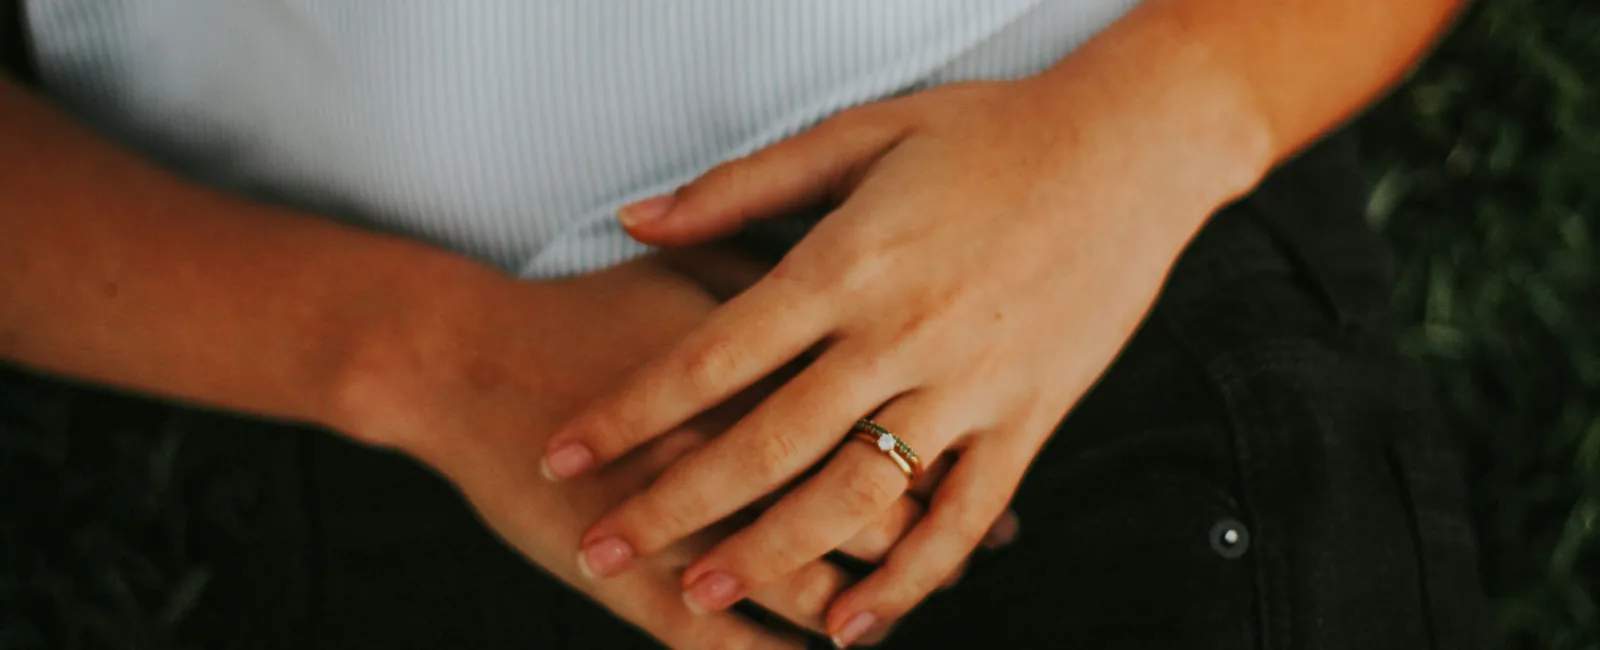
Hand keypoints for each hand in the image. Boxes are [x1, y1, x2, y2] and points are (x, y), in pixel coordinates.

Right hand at [335, 253, 937, 647]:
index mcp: (767, 375)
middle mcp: (737, 456)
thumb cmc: (589, 307)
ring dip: (866, 613)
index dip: (946, 465)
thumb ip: (790, 279)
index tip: (979, 474)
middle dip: (926, 545)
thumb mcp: (700, 270)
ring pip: (809, 594)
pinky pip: (720, 645)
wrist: (461, 359)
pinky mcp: (631, 581)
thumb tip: (876, 290)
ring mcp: (684, 529)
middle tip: (967, 548)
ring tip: (897, 612)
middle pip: (865, 518)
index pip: (885, 433)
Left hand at [542, 76, 1252, 644]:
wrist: (1133, 147)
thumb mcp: (860, 134)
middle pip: (764, 441)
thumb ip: (742, 186)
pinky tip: (855, 626)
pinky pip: (964, 517)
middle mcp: (901, 334)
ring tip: (695, 594)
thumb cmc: (991, 133)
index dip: (630, 411)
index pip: (713, 355)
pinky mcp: (1029, 417)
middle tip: (597, 549)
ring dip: (769, 555)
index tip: (565, 452)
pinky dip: (910, 580)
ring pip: (854, 495)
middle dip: (670, 505)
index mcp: (849, 262)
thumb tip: (636, 217)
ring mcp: (970, 384)